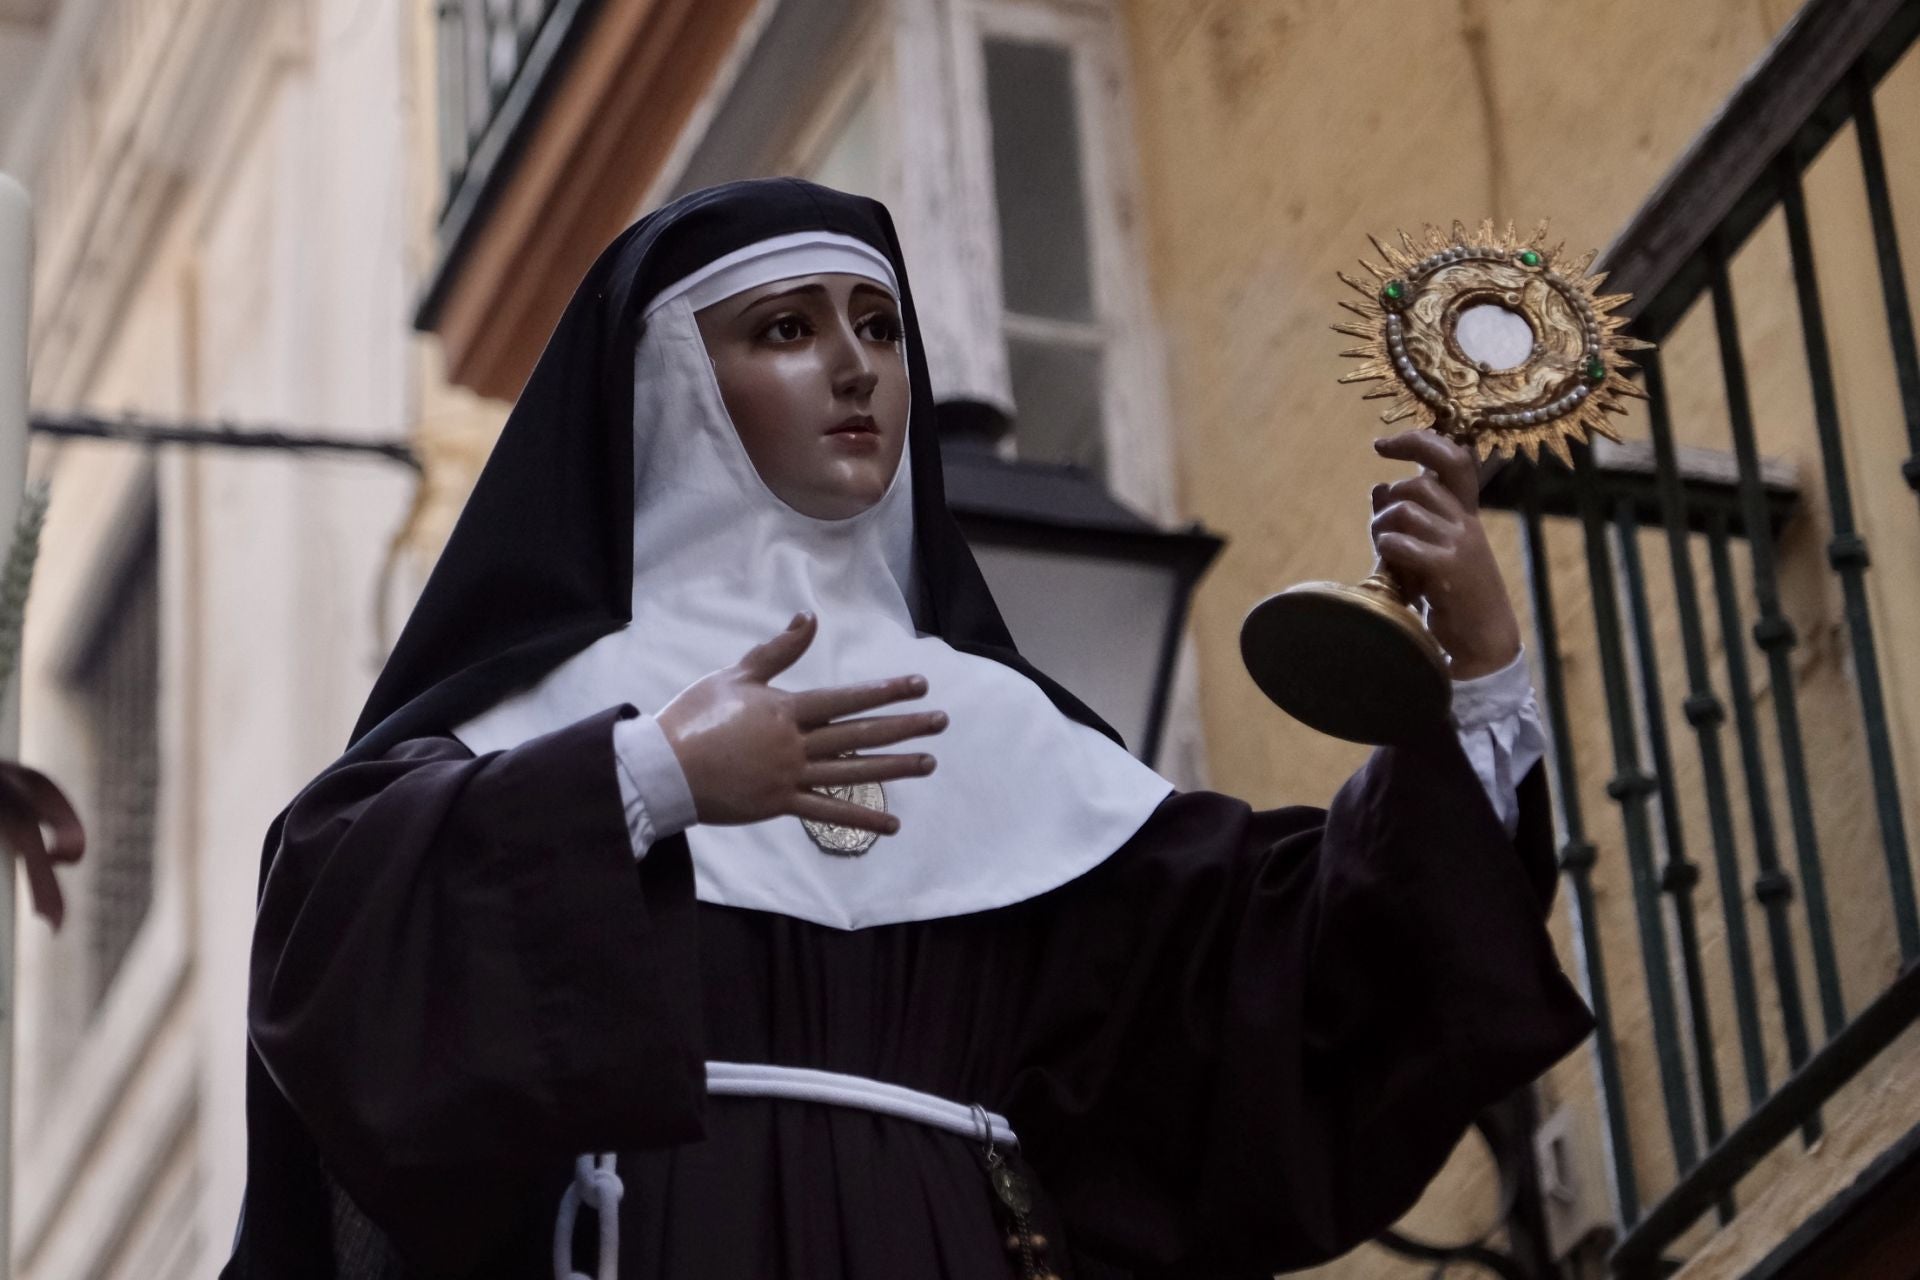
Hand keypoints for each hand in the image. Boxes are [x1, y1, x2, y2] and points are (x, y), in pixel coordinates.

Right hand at [654, 612, 946, 834]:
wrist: (663, 769)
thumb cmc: (694, 717)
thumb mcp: (735, 676)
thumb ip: (777, 651)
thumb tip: (808, 618)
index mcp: (786, 709)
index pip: (846, 698)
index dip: (885, 691)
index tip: (919, 685)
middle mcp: (795, 743)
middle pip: (860, 734)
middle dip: (904, 726)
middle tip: (941, 722)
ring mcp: (790, 776)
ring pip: (852, 772)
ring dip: (894, 768)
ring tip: (929, 762)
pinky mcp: (780, 804)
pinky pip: (828, 812)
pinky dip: (861, 818)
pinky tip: (892, 825)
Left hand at [1369, 430, 1521, 679]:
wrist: (1483, 640)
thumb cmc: (1451, 595)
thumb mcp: (1429, 551)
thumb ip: (1406, 521)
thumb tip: (1378, 486)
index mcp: (1465, 513)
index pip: (1452, 458)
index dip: (1418, 441)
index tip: (1381, 445)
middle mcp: (1466, 522)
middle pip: (1418, 484)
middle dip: (1388, 502)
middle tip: (1381, 529)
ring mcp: (1460, 545)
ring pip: (1405, 510)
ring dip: (1382, 528)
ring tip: (1385, 553)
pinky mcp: (1448, 570)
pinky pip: (1402, 543)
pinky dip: (1387, 548)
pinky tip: (1390, 568)